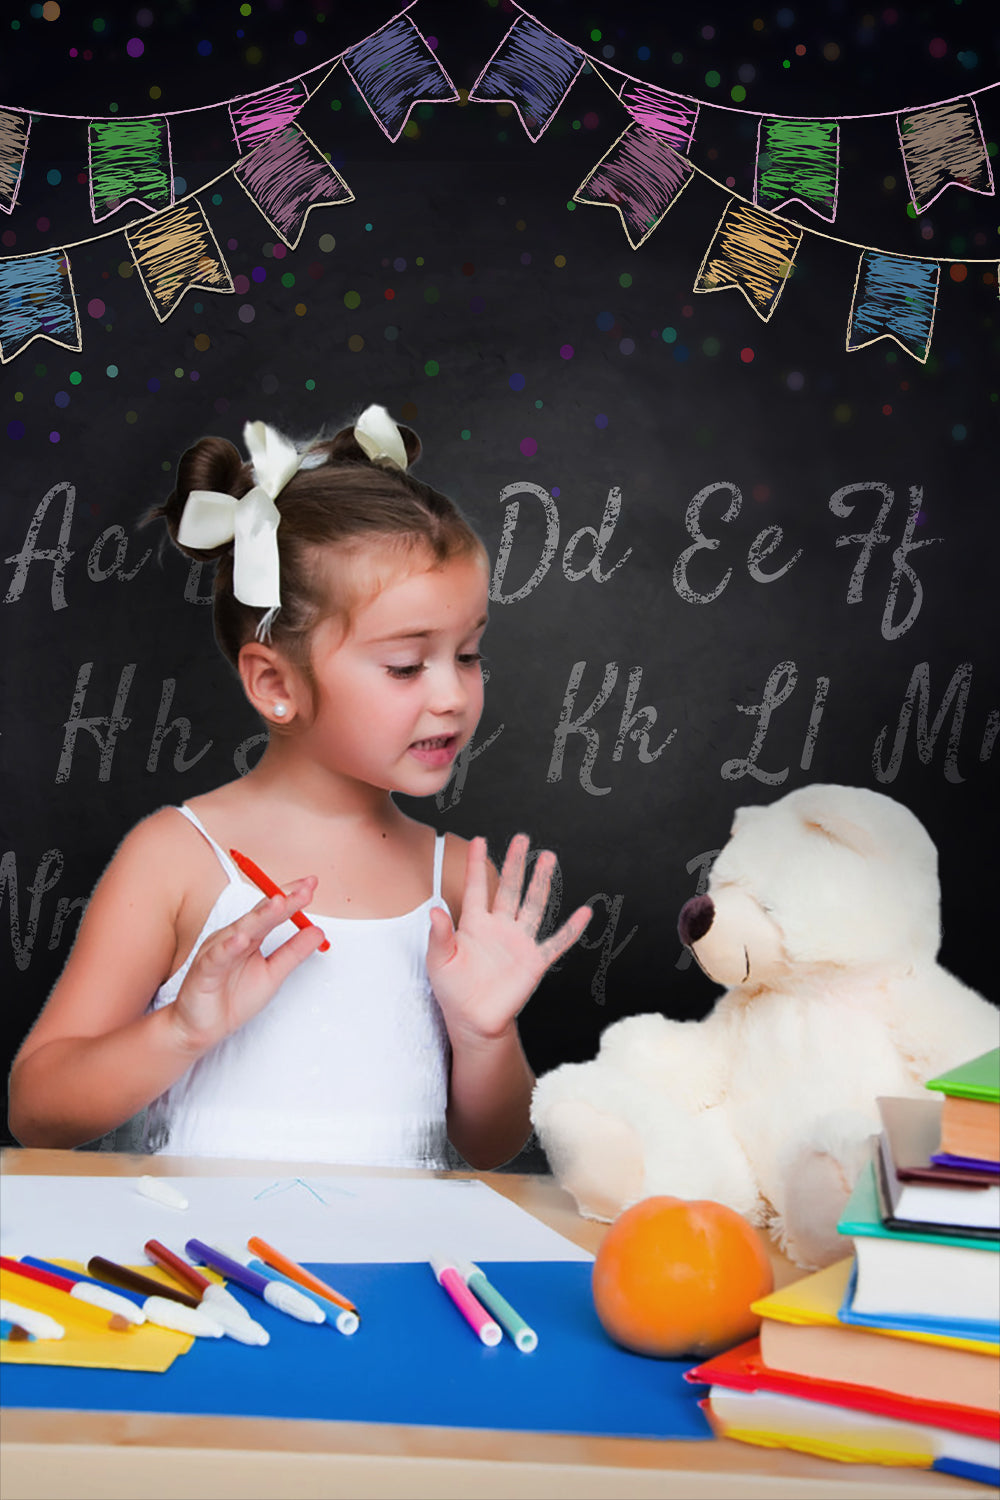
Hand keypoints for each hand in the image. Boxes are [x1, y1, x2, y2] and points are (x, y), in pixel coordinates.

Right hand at [169, 879, 325, 1053]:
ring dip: (259, 917)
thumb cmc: (233, 999)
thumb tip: (318, 931)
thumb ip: (293, 952)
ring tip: (278, 904)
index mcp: (250, 937)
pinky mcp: (203, 971)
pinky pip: (216, 957)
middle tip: (303, 890)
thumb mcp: (273, 975)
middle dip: (282, 900)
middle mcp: (232, 939)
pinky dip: (228, 947)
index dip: (291, 897)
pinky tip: (241, 940)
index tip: (311, 884)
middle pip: (259, 915)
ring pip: (239, 930)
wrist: (201, 1029)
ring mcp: (217, 952)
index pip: (272, 912)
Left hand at [426, 834, 590, 1045]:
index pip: (477, 887)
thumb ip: (439, 935)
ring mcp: (519, 942)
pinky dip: (571, 929)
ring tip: (547, 858)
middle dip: (516, 863)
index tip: (479, 840)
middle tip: (522, 838)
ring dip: (541, 882)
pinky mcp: (534, 961)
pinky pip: (556, 942)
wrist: (474, 1021)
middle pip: (510, 888)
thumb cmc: (453, 990)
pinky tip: (583, 913)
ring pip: (533, 905)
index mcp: (474, 924)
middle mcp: (499, 927)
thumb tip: (434, 910)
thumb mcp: (439, 961)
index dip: (476, 864)